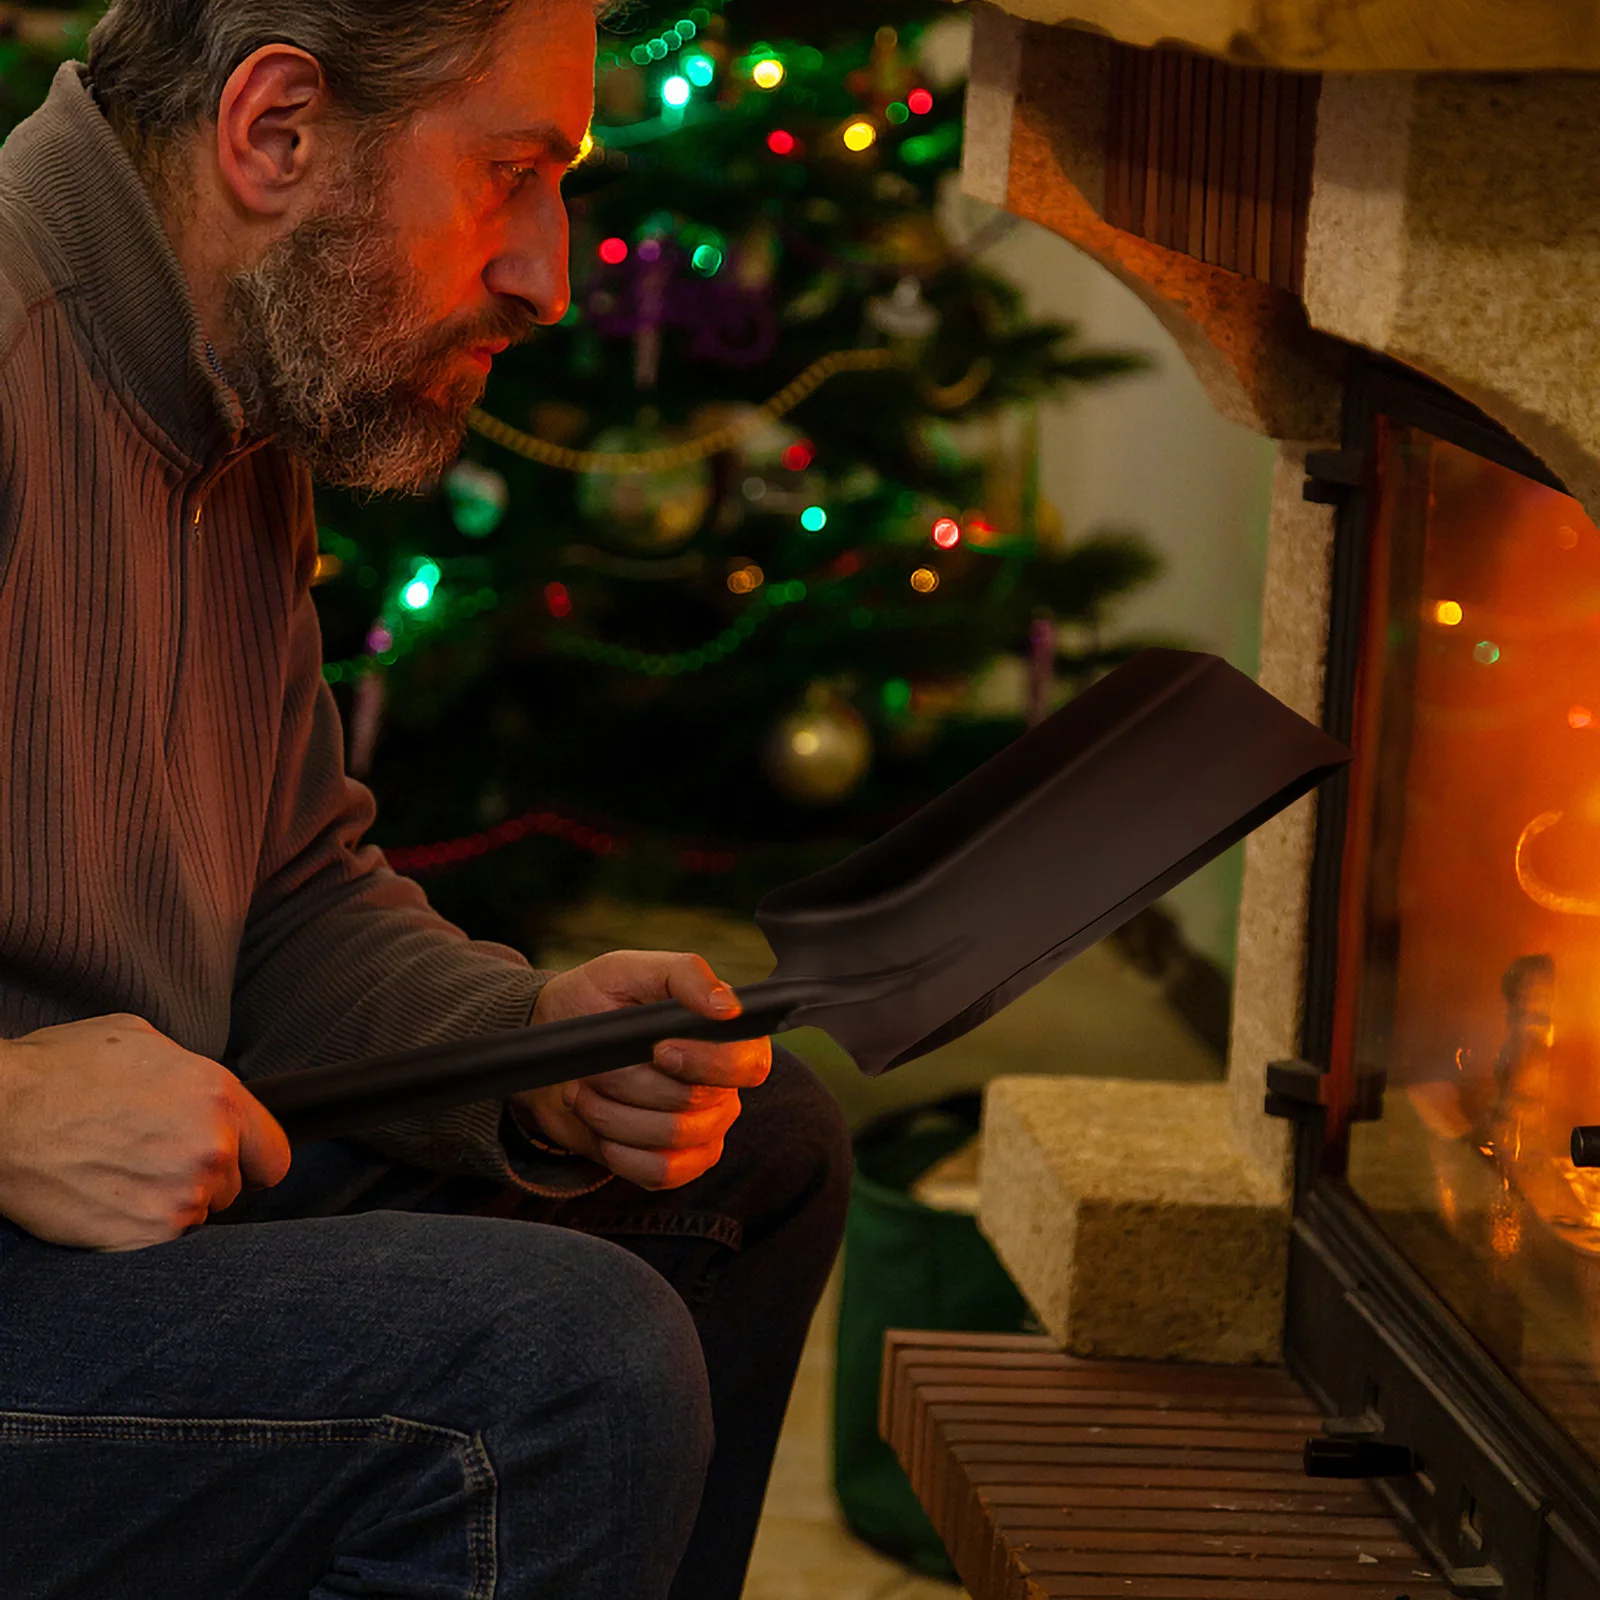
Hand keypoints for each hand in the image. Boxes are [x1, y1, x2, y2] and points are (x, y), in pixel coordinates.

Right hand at [0, 1014, 291, 1250]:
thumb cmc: (61, 1072)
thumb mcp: (144, 1044)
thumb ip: (193, 1077)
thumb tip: (207, 1098)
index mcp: (219, 1098)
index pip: (273, 1155)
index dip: (251, 1159)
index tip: (234, 1162)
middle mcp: (211, 1149)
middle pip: (232, 1188)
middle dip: (201, 1177)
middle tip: (152, 1160)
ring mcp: (179, 1198)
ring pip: (196, 1216)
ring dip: (169, 1203)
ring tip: (122, 1175)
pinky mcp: (143, 1236)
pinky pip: (160, 1241)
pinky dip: (138, 1227)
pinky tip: (108, 1198)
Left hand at [511, 951, 771, 1189]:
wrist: (554, 1051)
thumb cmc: (598, 1002)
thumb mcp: (630, 970)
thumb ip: (684, 974)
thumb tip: (728, 1007)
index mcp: (729, 1038)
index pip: (747, 1063)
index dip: (704, 1062)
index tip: (658, 1049)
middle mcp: (725, 1088)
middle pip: (693, 1102)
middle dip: (630, 1081)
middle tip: (598, 1063)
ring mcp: (704, 1131)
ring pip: (669, 1138)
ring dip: (612, 1114)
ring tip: (586, 1090)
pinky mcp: (677, 1165)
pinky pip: (659, 1173)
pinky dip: (618, 1151)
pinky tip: (599, 1126)